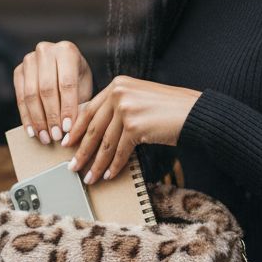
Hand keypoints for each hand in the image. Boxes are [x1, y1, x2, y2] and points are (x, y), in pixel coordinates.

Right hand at [13, 40, 94, 143]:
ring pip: (31, 94)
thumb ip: (79, 104)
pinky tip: (32, 131)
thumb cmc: (77, 78)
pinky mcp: (18, 70)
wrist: (63, 65)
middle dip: (51, 116)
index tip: (67, 128)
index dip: (67, 108)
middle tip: (55, 136)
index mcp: (67, 51)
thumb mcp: (84, 87)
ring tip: (45, 137)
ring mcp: (29, 60)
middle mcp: (46, 50)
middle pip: (47, 89)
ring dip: (37, 120)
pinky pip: (20, 97)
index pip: (66, 83)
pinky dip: (26, 117)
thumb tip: (71, 132)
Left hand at [60, 75, 201, 184]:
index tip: (67, 143)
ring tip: (89, 177)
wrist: (194, 112)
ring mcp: (126, 108)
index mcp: (117, 84)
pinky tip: (109, 175)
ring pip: (105, 143)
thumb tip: (96, 129)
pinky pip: (120, 151)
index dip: (76, 129)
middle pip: (93, 128)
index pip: (90, 109)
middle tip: (73, 166)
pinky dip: (114, 165)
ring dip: (96, 164)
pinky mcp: (135, 125)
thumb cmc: (169, 108)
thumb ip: (119, 107)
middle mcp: (119, 93)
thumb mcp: (139, 99)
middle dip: (82, 151)